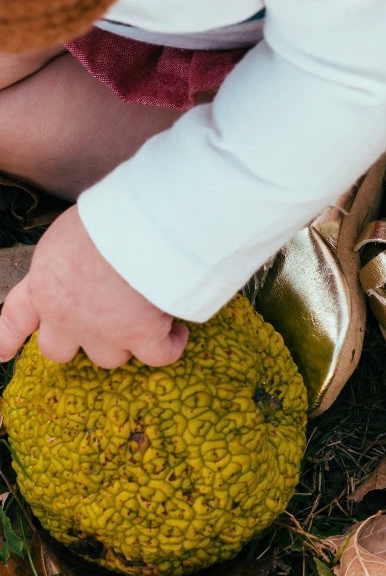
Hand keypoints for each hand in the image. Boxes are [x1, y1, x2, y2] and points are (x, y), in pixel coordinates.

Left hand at [0, 206, 188, 367]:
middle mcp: (66, 317)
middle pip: (59, 350)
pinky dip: (170, 346)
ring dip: (127, 343)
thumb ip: (70, 259)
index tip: (2, 354)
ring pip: (109, 358)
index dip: (6, 339)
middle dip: (79, 342)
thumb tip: (93, 259)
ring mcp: (103, 332)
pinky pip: (158, 355)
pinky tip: (177, 332)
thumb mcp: (69, 234)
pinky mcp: (142, 336)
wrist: (137, 230)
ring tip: (149, 321)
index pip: (15, 318)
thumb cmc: (107, 218)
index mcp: (44, 285)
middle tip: (104, 326)